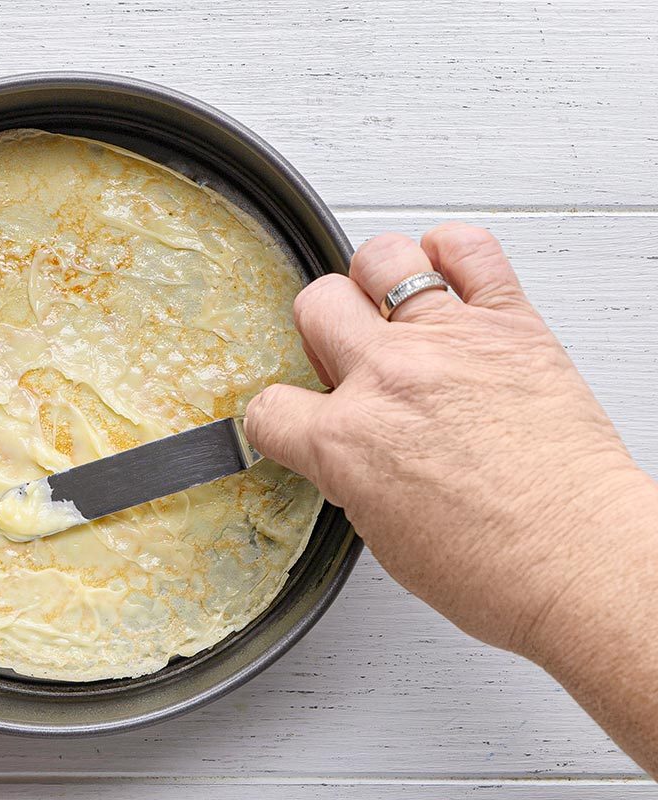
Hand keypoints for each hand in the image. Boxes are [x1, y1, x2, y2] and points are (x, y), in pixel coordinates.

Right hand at [244, 223, 654, 655]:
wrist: (580, 562)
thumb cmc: (498, 565)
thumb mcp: (383, 534)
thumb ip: (351, 471)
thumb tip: (348, 446)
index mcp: (343, 441)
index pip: (269, 406)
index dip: (276, 416)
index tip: (294, 420)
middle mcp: (387, 378)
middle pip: (314, 303)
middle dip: (321, 331)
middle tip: (347, 357)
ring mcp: (447, 342)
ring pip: (379, 258)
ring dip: (374, 279)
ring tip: (392, 309)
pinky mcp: (510, 324)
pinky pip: (469, 248)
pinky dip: (451, 249)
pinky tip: (446, 275)